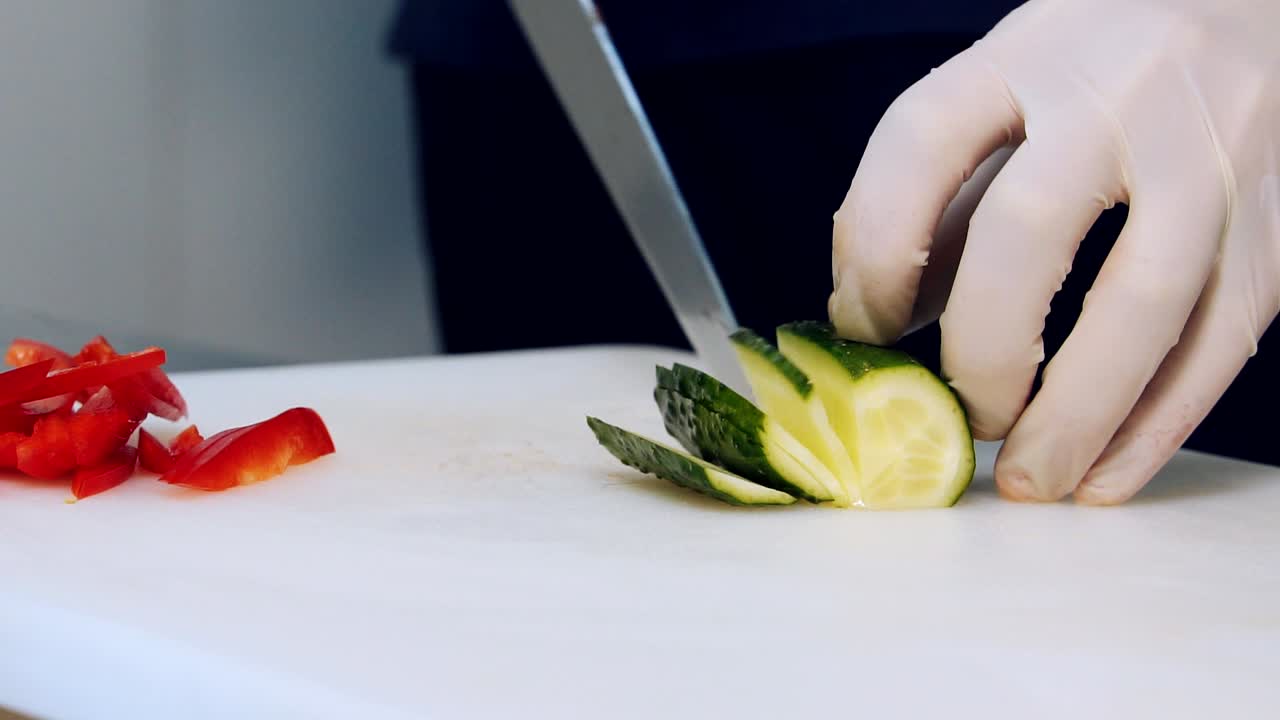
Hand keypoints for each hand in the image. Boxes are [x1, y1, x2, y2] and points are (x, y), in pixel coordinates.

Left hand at [828, 0, 1279, 503]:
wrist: (1264, 4)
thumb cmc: (1105, 65)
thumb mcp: (1011, 90)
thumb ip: (943, 195)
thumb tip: (871, 322)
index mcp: (1025, 55)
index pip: (920, 143)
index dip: (873, 250)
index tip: (863, 326)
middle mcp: (1120, 96)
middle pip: (1027, 232)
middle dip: (980, 351)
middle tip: (961, 416)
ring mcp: (1211, 156)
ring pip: (1142, 305)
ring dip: (1076, 416)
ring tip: (1032, 479)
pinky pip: (1220, 340)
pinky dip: (1158, 424)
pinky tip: (1104, 475)